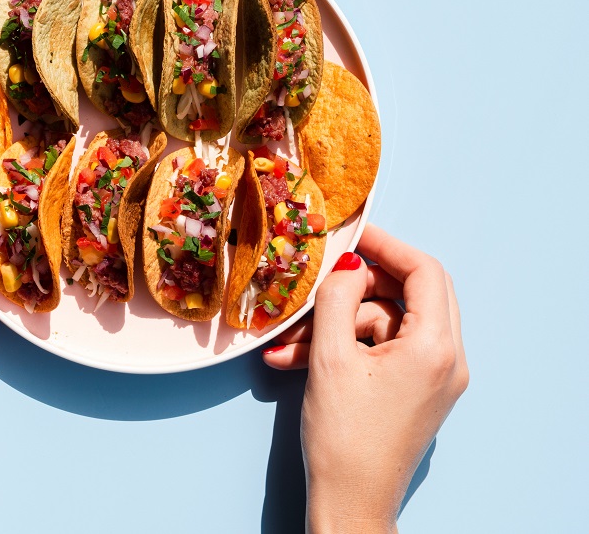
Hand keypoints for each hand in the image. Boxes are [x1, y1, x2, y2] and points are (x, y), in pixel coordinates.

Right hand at [263, 224, 467, 532]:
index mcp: (436, 347)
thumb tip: (348, 263)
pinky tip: (298, 359)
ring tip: (290, 343)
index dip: (387, 245)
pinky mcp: (416, 391)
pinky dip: (345, 348)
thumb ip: (337, 298)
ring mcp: (434, 377)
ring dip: (338, 325)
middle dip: (358, 287)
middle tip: (322, 282)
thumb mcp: (331, 357)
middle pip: (409, 295)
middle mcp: (447, 360)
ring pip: (387, 324)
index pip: (425, 271)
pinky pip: (383, 350)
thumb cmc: (343, 436)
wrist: (350, 502)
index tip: (353, 234)